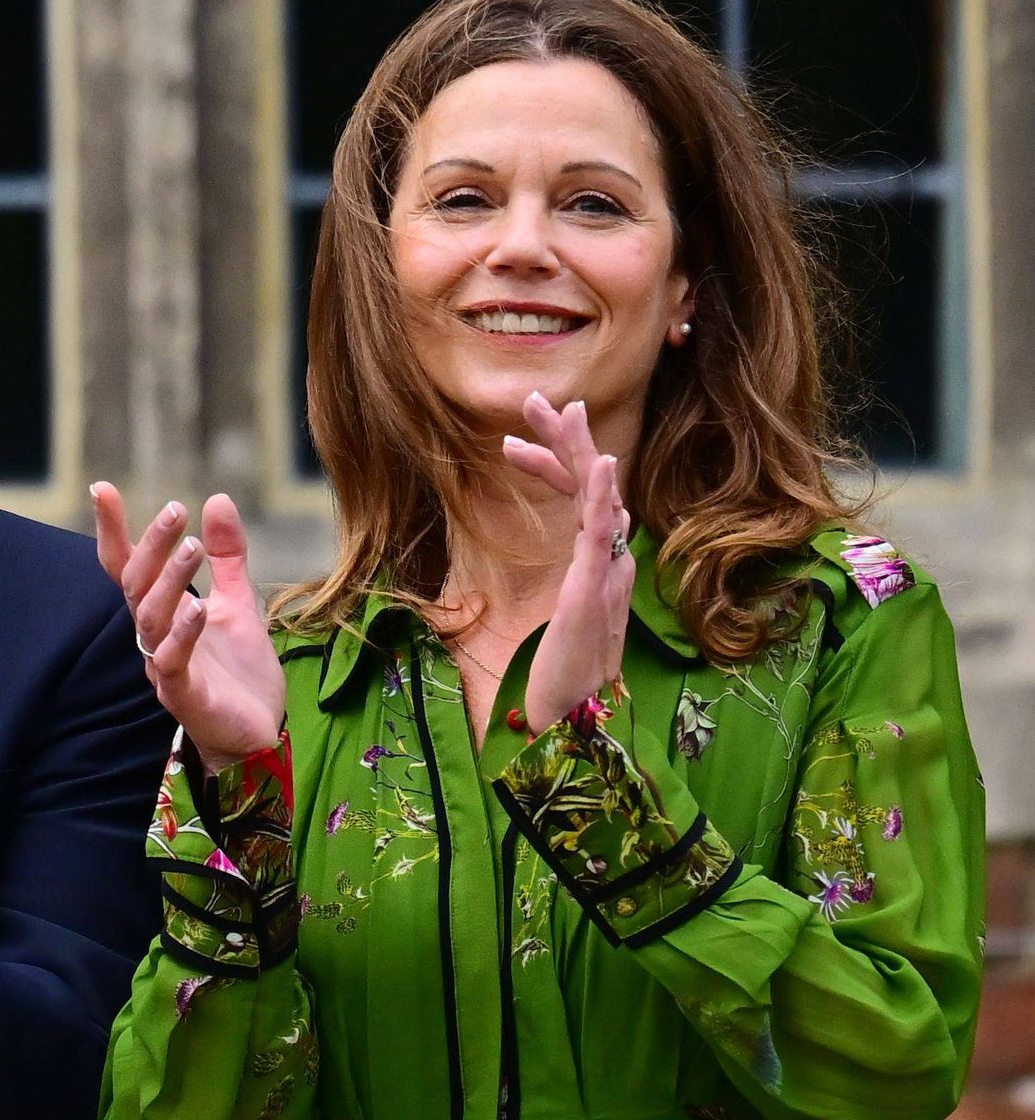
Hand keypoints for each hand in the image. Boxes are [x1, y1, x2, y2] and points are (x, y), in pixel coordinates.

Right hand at [94, 483, 281, 768]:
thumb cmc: (239, 673)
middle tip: (174, 510)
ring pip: (151, 617)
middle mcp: (153, 635)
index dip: (113, 530)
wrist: (256, 734)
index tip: (102, 488)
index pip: (127, 565)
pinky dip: (183, 633)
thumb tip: (218, 499)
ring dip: (169, 580)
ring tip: (193, 547)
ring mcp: (163, 664)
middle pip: (136, 584)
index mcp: (163, 612)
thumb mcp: (239, 603)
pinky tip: (200, 608)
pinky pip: (173, 661)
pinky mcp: (182, 693)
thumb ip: (228, 557)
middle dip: (151, 545)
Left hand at [502, 394, 633, 733]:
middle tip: (534, 399)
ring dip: (580, 450)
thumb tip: (571, 575)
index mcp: (594, 567)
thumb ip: (569, 593)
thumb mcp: (559, 622)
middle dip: (565, 439)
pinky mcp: (595, 591)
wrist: (569, 721)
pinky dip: (605, 496)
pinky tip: (603, 463)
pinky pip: (603, 536)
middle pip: (591, 487)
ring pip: (598, 499)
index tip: (512, 440)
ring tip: (564, 408)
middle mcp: (607, 565)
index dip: (551, 466)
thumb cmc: (560, 678)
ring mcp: (604, 575)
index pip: (577, 502)